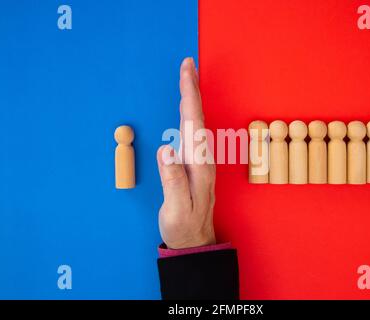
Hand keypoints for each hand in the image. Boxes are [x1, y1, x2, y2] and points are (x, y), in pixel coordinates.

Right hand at [156, 57, 215, 248]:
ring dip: (192, 98)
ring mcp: (200, 160)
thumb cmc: (184, 225)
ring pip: (196, 122)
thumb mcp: (177, 208)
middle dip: (192, 88)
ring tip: (188, 78)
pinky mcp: (195, 164)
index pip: (193, 123)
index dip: (189, 95)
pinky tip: (187, 108)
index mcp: (198, 165)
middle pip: (197, 117)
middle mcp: (202, 158)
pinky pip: (193, 132)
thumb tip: (167, 149)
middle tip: (188, 64)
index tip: (187, 71)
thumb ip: (173, 180)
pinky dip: (190, 113)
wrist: (195, 240)